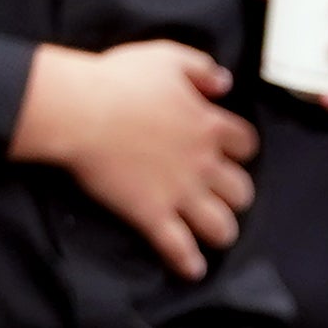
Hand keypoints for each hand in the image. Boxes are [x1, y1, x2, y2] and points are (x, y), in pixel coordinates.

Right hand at [14, 35, 254, 270]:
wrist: (80, 111)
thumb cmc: (118, 79)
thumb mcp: (167, 57)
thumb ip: (201, 68)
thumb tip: (225, 84)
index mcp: (208, 125)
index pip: (247, 144)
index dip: (241, 149)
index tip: (230, 151)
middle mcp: (202, 164)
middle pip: (242, 190)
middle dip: (236, 194)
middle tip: (221, 194)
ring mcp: (179, 193)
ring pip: (221, 225)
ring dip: (221, 230)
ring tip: (213, 232)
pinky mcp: (152, 215)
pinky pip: (179, 248)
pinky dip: (188, 262)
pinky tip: (193, 270)